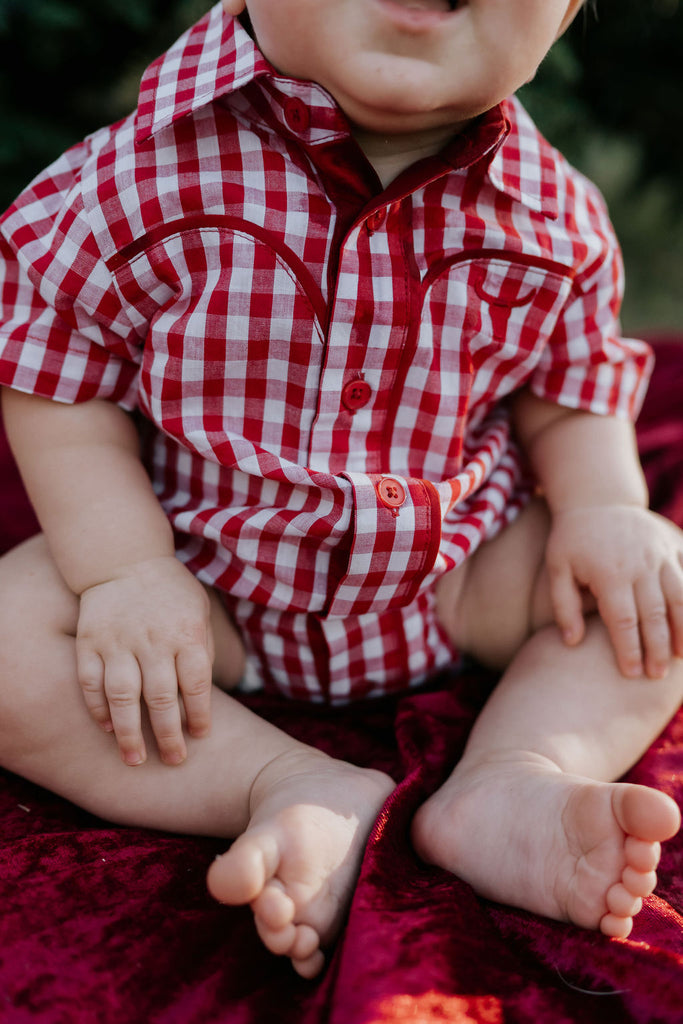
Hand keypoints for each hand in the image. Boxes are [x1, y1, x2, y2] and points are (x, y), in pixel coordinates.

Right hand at [76, 557, 214, 765]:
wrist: (126, 559)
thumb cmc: (172, 594)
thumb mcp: (200, 613)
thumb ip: (203, 652)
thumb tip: (199, 701)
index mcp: (187, 633)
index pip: (196, 685)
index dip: (198, 716)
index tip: (199, 737)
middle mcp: (153, 640)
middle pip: (161, 698)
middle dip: (168, 735)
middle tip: (173, 760)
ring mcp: (118, 641)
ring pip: (122, 696)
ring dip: (128, 732)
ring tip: (134, 759)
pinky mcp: (90, 641)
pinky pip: (90, 682)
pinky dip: (97, 708)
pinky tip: (106, 727)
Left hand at [546, 505, 682, 678]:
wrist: (597, 499)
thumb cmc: (572, 539)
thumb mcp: (557, 568)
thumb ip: (563, 606)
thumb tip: (571, 642)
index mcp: (610, 573)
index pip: (623, 621)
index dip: (629, 649)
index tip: (630, 673)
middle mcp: (640, 565)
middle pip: (655, 615)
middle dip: (657, 649)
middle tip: (656, 676)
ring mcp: (662, 555)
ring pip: (681, 598)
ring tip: (679, 658)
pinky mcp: (675, 547)